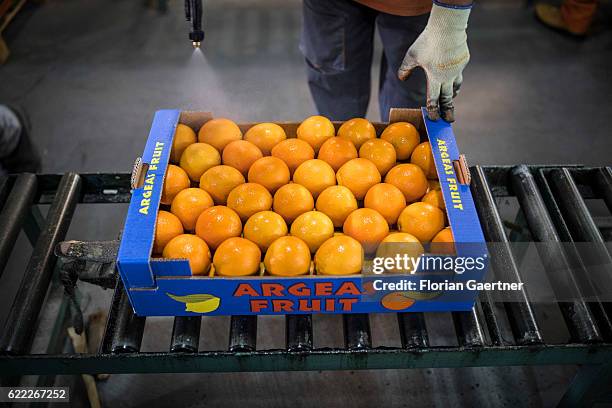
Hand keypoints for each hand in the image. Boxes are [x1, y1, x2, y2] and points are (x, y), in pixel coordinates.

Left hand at [398, 2, 471, 121]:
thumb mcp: (412, 56)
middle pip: (448, 98)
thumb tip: (402, 79)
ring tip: (451, 97)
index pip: (434, 100)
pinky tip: (452, 73)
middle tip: (450, 120)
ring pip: (457, 85)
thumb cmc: (428, 41)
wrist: (447, 27)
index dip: (433, 111)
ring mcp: (458, 69)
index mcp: (435, 78)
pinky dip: (456, 75)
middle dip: (448, 110)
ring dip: (453, 93)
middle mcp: (448, 77)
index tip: (434, 119)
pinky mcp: (463, 60)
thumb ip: (405, 69)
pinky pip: (460, 71)